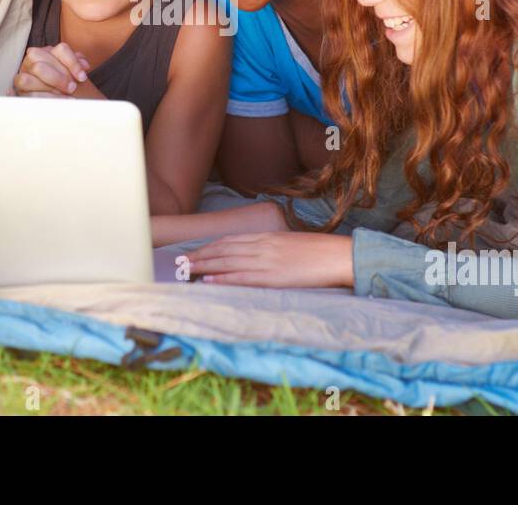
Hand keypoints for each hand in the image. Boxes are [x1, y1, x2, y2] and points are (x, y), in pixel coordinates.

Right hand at [13, 43, 90, 96]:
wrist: (67, 103)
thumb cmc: (69, 88)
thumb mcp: (76, 75)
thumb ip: (79, 65)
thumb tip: (83, 65)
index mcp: (47, 52)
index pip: (61, 49)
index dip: (73, 63)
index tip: (83, 77)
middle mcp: (32, 61)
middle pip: (43, 62)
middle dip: (59, 77)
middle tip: (72, 88)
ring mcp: (23, 76)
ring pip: (32, 75)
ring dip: (51, 86)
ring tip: (66, 96)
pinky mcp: (20, 93)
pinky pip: (30, 94)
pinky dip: (47, 98)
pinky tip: (57, 104)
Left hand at [183, 232, 354, 288]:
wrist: (337, 254)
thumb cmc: (317, 250)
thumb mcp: (290, 242)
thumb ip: (271, 246)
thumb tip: (257, 254)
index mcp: (266, 236)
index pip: (230, 240)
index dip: (209, 246)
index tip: (195, 252)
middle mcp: (261, 245)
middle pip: (223, 249)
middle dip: (200, 255)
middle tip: (180, 262)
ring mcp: (265, 260)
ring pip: (226, 262)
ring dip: (204, 266)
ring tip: (186, 270)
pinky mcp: (271, 276)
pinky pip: (240, 277)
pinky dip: (221, 279)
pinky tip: (208, 281)